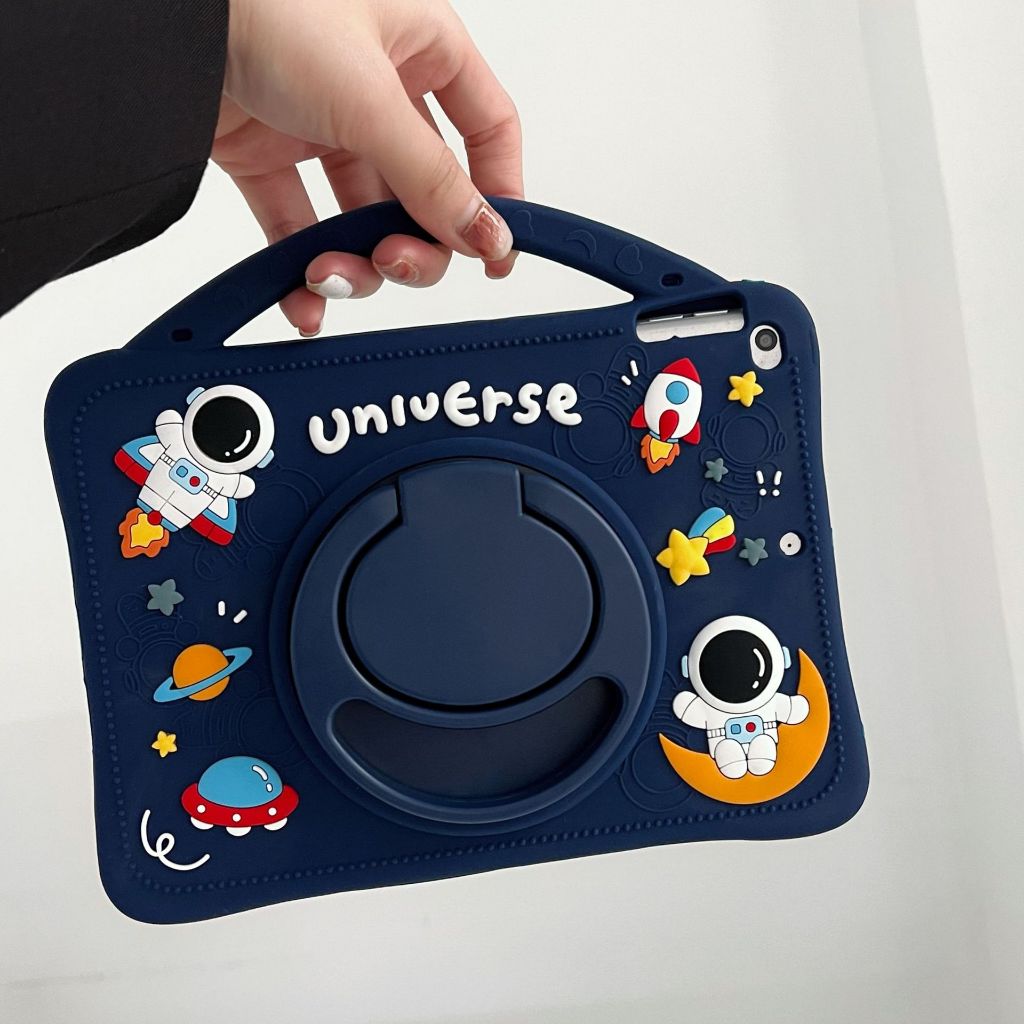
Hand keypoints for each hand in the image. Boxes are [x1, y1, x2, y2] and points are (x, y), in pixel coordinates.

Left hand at [214, 0, 521, 334]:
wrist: (157, 15)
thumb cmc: (267, 5)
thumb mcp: (370, 98)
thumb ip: (432, 177)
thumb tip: (486, 234)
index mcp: (423, 49)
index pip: (487, 132)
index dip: (498, 194)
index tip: (495, 254)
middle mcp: (378, 90)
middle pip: (425, 194)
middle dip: (415, 243)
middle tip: (396, 262)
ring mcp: (322, 124)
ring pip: (363, 219)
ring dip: (355, 264)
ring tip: (329, 276)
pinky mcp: (268, 154)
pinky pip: (301, 226)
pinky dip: (302, 268)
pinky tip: (304, 297)